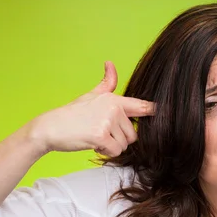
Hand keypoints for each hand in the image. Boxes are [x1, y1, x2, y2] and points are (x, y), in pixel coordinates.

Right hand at [28, 61, 155, 155]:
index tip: (167, 113)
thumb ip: (106, 84)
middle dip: (119, 140)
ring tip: (94, 137)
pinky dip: (105, 152)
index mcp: (114, 99)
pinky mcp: (101, 135)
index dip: (155, 112)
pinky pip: (115, 151)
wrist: (50, 128)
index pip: (143, 106)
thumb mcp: (91, 96)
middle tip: (100, 133)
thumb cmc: (71, 115)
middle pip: (133, 135)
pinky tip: (92, 143)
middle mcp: (114, 107)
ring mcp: (108, 121)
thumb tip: (110, 63)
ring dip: (111, 146)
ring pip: (124, 144)